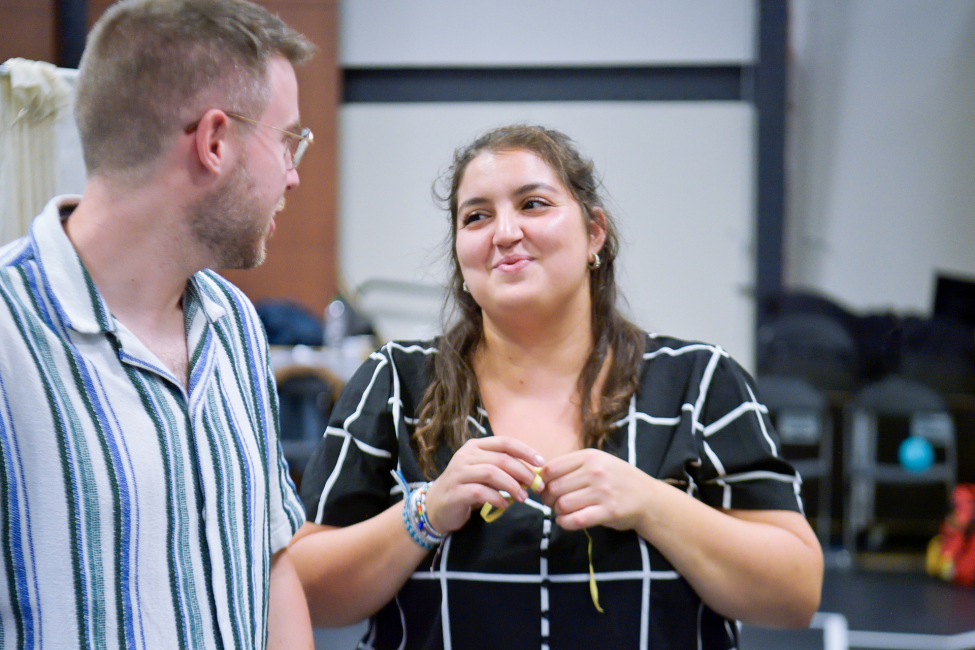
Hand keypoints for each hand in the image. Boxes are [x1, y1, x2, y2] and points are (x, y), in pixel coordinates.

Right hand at [424, 437, 545, 533]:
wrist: (436, 505)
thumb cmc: (466, 487)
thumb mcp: (485, 473)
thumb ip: (504, 469)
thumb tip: (533, 474)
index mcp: (475, 446)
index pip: (504, 442)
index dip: (525, 451)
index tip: (541, 463)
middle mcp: (465, 456)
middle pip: (501, 459)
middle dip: (523, 472)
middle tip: (536, 485)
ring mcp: (458, 473)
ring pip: (491, 473)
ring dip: (512, 485)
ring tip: (522, 497)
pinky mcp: (455, 491)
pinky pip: (480, 492)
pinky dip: (496, 498)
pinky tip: (504, 504)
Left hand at [540, 449, 653, 530]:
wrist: (648, 497)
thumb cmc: (616, 479)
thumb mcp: (596, 463)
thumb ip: (570, 467)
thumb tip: (538, 476)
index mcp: (589, 456)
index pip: (551, 469)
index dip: (542, 481)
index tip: (545, 488)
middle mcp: (596, 472)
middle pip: (554, 488)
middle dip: (548, 499)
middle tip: (554, 503)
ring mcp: (603, 492)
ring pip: (563, 504)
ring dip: (558, 512)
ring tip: (563, 512)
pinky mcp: (609, 511)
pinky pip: (576, 520)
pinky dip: (565, 523)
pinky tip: (566, 521)